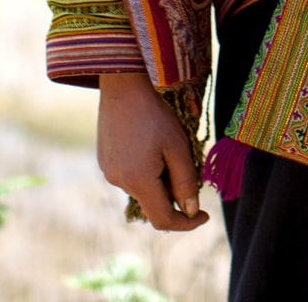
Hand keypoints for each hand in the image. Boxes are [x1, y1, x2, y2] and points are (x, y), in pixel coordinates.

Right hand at [96, 73, 208, 230]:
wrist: (123, 85)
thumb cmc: (155, 114)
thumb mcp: (178, 148)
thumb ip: (185, 183)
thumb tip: (190, 211)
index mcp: (138, 181)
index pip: (163, 220)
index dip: (186, 223)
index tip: (204, 215)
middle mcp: (119, 182)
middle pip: (153, 203)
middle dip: (173, 193)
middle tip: (185, 163)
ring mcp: (108, 171)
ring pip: (142, 189)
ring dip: (158, 180)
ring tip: (165, 148)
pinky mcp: (104, 160)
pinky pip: (129, 176)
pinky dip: (144, 171)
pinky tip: (149, 144)